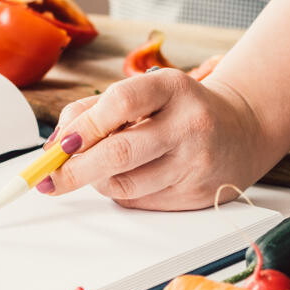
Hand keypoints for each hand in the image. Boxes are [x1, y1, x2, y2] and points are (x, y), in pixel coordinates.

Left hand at [41, 69, 271, 209]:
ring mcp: (196, 163)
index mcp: (174, 88)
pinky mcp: (197, 195)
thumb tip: (56, 144)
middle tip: (49, 177)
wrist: (241, 131)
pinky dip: (120, 193)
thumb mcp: (145, 91)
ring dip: (95, 181)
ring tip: (90, 170)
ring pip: (126, 185)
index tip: (59, 144)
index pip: (120, 103)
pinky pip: (141, 202)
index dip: (83, 126)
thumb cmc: (180, 108)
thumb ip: (96, 109)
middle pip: (119, 153)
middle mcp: (189, 124)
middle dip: (74, 169)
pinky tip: (125, 178)